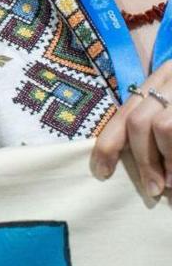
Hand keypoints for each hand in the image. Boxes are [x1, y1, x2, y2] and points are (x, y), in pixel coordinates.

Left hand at [90, 63, 171, 198]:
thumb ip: (157, 118)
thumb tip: (138, 162)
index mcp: (163, 77)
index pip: (126, 111)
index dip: (109, 143)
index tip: (101, 171)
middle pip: (141, 122)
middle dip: (143, 161)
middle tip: (153, 188)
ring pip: (165, 128)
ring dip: (169, 162)